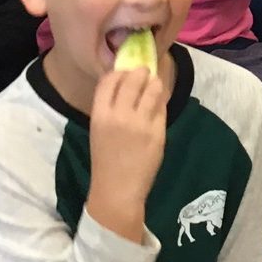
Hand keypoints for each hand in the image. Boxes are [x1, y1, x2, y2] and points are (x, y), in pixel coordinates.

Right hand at [89, 62, 166, 216]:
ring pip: (154, 88)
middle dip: (141, 72)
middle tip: (145, 73)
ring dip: (156, 83)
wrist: (117, 190)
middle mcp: (120, 115)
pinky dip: (162, 101)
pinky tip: (159, 103)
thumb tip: (124, 82)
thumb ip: (110, 107)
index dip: (119, 71)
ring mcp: (140, 124)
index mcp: (100, 115)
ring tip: (155, 86)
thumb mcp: (98, 129)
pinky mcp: (157, 132)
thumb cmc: (106, 160)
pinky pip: (163, 107)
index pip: (109, 80)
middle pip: (134, 78)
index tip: (126, 72)